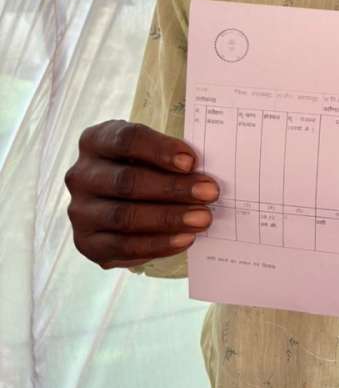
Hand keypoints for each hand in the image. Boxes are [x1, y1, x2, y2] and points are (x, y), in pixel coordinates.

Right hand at [65, 120, 219, 268]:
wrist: (122, 200)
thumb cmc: (145, 166)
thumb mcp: (151, 150)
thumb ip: (171, 155)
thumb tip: (201, 171)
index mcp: (95, 141)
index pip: (126, 140)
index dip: (159, 150)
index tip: (191, 161)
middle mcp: (80, 175)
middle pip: (126, 182)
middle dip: (173, 188)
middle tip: (209, 192)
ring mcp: (80, 211)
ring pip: (124, 217)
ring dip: (169, 219)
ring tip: (203, 218)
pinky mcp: (87, 243)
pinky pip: (123, 247)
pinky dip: (158, 244)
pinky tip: (185, 238)